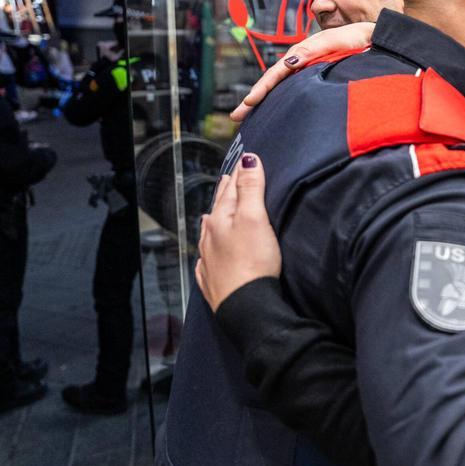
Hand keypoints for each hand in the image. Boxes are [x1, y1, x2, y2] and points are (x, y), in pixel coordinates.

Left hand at [195, 153, 281, 311]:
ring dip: (216, 219)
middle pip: (218, 209)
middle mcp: (210, 237)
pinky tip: (210, 250)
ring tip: (218, 211)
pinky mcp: (214, 279)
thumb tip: (248, 159)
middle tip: (230, 179)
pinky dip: (211, 249)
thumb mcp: (255, 218)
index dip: (238, 175)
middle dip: (225, 194)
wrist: (246, 306)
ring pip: (210, 232)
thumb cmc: (252, 262)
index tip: (243, 162)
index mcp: (220, 219)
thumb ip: (251, 188)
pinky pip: (209, 258)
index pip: (229, 190)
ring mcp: (209, 259)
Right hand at [230, 21, 375, 121]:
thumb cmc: (353, 39)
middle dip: (254, 99)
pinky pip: (291, 88)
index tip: (248, 103)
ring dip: (263, 101)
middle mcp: (300, 61)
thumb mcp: (333, 42)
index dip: (262, 89)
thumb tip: (289, 62)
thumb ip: (312, 51)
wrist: (371, 38)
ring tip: (247, 117)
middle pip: (272, 82)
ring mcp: (306, 69)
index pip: (276, 74)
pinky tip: (274, 110)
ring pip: (280, 86)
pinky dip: (279, 98)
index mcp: (301, 54)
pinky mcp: (314, 75)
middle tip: (236, 117)